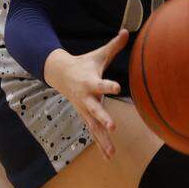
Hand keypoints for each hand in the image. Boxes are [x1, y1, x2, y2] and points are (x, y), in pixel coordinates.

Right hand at [43, 30, 127, 158]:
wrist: (59, 74)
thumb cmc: (83, 64)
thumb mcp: (98, 55)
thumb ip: (114, 46)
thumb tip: (128, 31)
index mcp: (90, 82)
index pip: (101, 84)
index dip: (109, 86)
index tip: (117, 88)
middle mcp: (86, 98)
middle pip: (95, 110)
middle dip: (103, 119)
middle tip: (112, 127)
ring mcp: (84, 109)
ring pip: (93, 127)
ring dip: (102, 140)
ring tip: (112, 153)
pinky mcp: (85, 117)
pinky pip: (93, 133)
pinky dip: (100, 145)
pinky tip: (109, 156)